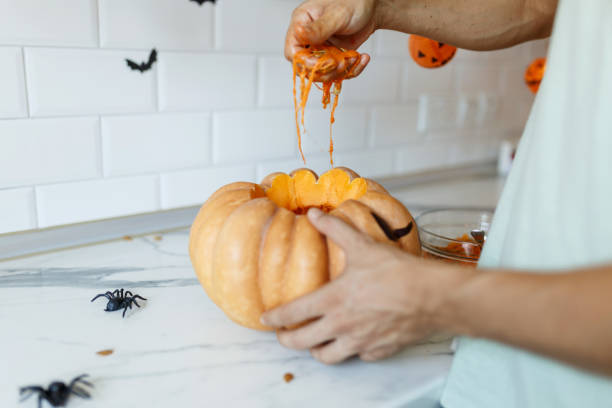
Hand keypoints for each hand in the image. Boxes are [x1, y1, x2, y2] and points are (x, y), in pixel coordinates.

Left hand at [261, 208, 471, 363]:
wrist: (431, 296)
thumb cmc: (396, 271)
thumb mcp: (362, 245)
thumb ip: (335, 229)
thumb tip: (313, 214)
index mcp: (332, 300)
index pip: (292, 314)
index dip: (274, 319)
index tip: (266, 320)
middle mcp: (341, 325)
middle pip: (302, 342)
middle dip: (286, 340)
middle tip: (283, 336)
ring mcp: (359, 342)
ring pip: (326, 356)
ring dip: (316, 350)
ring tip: (315, 342)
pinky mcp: (378, 351)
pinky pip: (358, 357)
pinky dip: (351, 351)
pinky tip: (353, 341)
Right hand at [285, 0, 379, 80]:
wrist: (370, 8)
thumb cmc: (352, 2)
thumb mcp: (336, 14)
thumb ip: (318, 28)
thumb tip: (299, 33)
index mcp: (302, 24)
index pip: (292, 52)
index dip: (305, 62)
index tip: (322, 63)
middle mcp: (309, 38)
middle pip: (306, 68)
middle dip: (325, 71)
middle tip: (341, 64)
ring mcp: (321, 50)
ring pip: (323, 73)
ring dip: (340, 72)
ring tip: (355, 58)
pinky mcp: (334, 57)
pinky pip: (338, 73)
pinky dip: (351, 70)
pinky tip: (361, 59)